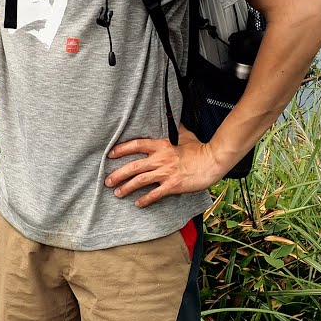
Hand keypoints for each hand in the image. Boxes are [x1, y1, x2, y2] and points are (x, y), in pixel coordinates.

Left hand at [105, 127, 225, 206]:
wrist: (213, 161)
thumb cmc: (200, 148)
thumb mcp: (185, 134)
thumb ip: (174, 128)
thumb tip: (170, 117)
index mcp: (161, 145)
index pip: (136, 145)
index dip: (121, 149)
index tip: (110, 154)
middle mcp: (160, 159)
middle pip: (133, 167)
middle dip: (118, 174)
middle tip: (107, 181)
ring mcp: (166, 173)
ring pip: (140, 181)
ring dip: (127, 188)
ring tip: (117, 193)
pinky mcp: (173, 185)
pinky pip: (155, 194)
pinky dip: (145, 200)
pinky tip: (137, 203)